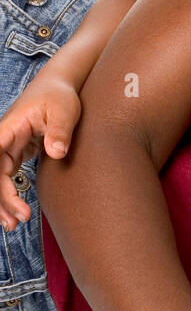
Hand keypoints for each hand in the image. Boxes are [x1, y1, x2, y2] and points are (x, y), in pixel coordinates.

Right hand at [0, 75, 81, 230]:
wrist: (59, 86)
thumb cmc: (60, 95)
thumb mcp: (64, 110)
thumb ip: (60, 131)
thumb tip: (57, 152)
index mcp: (8, 128)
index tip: (7, 197)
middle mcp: (3, 139)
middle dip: (1, 199)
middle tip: (17, 220)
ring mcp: (7, 147)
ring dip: (2, 202)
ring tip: (13, 224)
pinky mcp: (15, 153)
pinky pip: (5, 178)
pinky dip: (8, 195)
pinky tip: (15, 213)